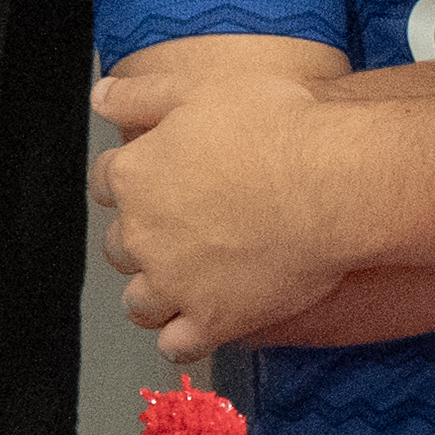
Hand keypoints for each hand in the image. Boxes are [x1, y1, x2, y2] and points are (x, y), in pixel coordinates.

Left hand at [88, 50, 359, 362]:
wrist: (333, 183)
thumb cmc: (277, 129)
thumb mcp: (199, 89)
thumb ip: (141, 95)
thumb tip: (101, 97)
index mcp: (135, 175)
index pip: (105, 181)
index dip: (131, 178)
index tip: (155, 179)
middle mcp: (143, 234)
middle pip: (120, 244)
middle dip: (141, 236)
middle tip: (179, 229)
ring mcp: (174, 283)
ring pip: (139, 301)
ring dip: (153, 293)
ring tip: (181, 283)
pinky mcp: (212, 320)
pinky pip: (177, 345)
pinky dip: (182, 338)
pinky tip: (200, 323)